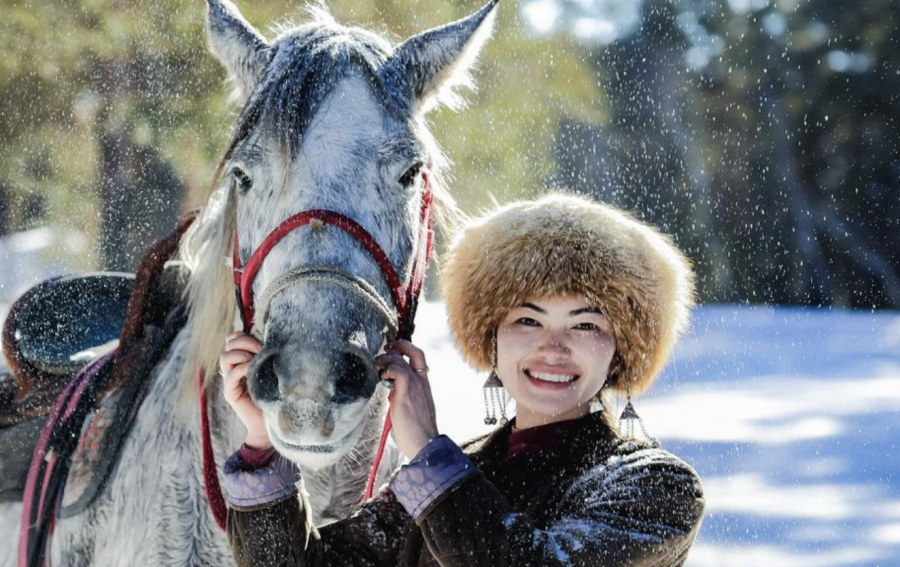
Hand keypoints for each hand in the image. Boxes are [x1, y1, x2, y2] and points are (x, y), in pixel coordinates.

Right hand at [220, 332, 270, 449]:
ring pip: (225, 357)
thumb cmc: (276, 393)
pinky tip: (254, 371)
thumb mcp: (272, 369)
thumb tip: (274, 338)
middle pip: (229, 344)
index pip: (233, 338)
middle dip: (246, 342)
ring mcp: (230, 381)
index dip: (245, 336)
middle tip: (261, 351)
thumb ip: (267, 355)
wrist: (272, 422)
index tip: (262, 343)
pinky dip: (242, 369)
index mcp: (242, 360)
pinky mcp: (230, 393)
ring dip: (242, 355)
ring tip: (256, 362)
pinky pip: (230, 375)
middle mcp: (233, 368)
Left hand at [375, 340, 438, 459]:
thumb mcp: (411, 407)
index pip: (419, 357)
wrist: (424, 444)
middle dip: (398, 346)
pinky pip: (397, 371)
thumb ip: (403, 395)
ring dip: (386, 359)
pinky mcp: (406, 393)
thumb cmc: (416, 432)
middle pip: (415, 351)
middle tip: (383, 353)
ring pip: (401, 360)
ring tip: (377, 367)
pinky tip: (382, 377)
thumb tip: (391, 392)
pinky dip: (387, 370)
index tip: (394, 349)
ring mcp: (415, 386)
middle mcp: (422, 382)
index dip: (407, 348)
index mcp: (424, 384)